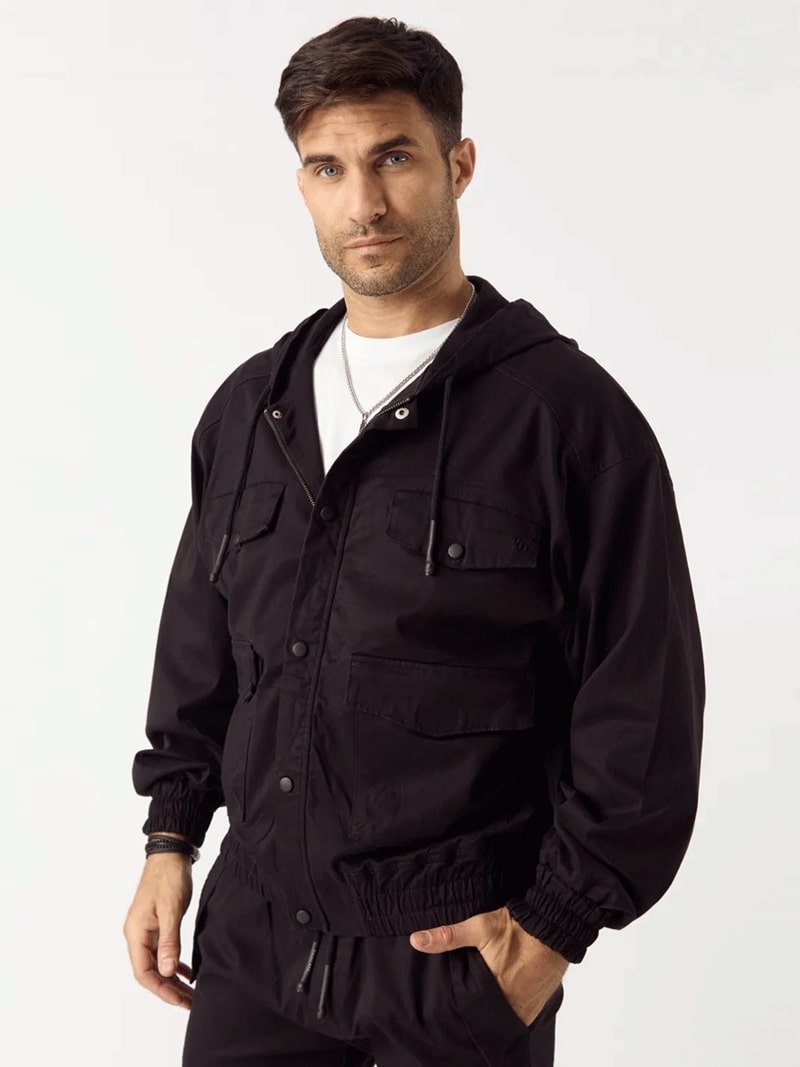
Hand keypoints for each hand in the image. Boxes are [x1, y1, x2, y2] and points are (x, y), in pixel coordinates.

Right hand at [123, 852, 194, 1008]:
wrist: (171, 853)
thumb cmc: (169, 877)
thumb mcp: (171, 910)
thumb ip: (169, 941)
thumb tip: (168, 971)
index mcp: (136, 933)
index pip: (144, 972)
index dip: (161, 989)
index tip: (179, 1001)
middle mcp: (137, 934)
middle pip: (150, 971)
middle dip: (169, 989)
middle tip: (190, 1002)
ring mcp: (146, 930)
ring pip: (158, 963)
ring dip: (172, 979)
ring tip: (190, 993)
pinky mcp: (157, 924)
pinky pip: (163, 951)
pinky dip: (174, 963)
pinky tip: (187, 973)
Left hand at [409, 907, 568, 1026]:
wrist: (554, 927)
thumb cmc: (517, 928)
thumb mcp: (479, 927)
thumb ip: (447, 936)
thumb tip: (416, 941)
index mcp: (493, 992)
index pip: (468, 1011)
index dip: (459, 1008)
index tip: (451, 1004)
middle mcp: (511, 1006)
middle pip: (485, 1015)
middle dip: (475, 1009)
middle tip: (466, 999)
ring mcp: (526, 1007)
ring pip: (502, 1016)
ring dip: (493, 1009)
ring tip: (482, 998)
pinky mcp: (537, 1003)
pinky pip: (518, 1013)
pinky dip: (509, 1006)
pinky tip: (502, 995)